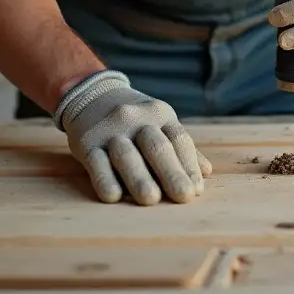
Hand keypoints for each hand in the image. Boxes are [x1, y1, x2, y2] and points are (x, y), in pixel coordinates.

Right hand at [55, 70, 211, 204]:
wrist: (91, 94)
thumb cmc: (134, 119)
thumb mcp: (159, 122)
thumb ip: (180, 147)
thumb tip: (207, 172)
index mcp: (160, 114)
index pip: (179, 139)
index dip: (189, 164)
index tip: (196, 190)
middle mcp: (136, 119)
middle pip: (157, 147)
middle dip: (171, 173)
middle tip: (184, 197)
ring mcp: (111, 130)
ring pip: (127, 155)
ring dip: (139, 178)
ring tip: (151, 200)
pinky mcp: (86, 142)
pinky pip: (96, 162)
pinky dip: (104, 179)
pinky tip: (114, 196)